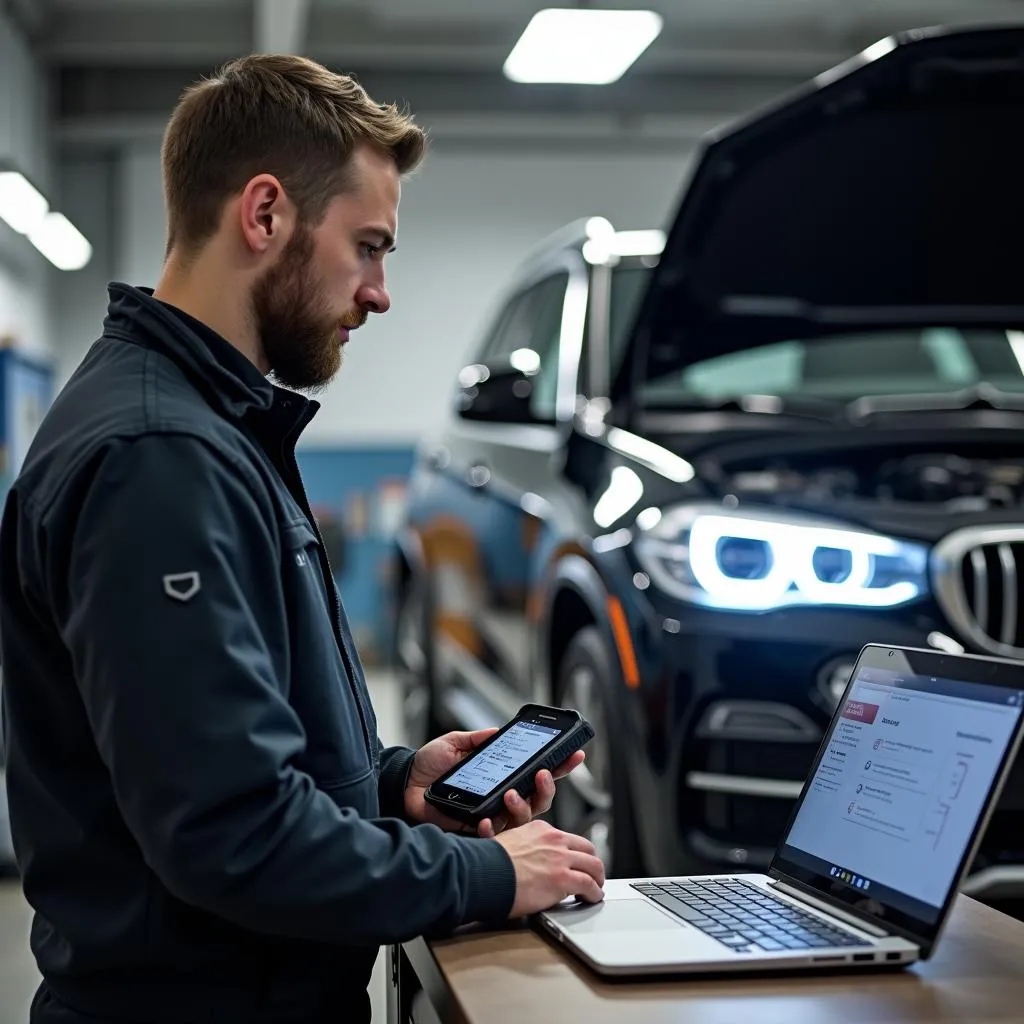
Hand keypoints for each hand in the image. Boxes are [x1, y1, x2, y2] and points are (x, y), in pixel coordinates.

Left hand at [403, 728, 585, 836]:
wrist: (404, 783)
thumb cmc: (429, 764)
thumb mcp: (456, 742)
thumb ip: (479, 738)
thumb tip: (499, 730)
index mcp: (502, 776)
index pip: (537, 774)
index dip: (559, 767)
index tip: (576, 755)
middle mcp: (502, 798)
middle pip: (539, 801)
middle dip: (548, 788)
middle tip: (543, 773)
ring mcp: (490, 816)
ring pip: (521, 821)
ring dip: (521, 806)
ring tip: (511, 793)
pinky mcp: (473, 831)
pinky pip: (492, 836)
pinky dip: (490, 827)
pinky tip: (485, 818)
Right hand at [496, 820, 605, 915]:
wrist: (484, 872)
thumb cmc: (489, 863)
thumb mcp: (508, 843)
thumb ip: (522, 847)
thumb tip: (522, 859)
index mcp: (541, 830)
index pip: (567, 839)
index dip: (574, 853)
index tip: (575, 862)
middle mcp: (554, 840)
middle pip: (586, 849)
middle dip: (591, 863)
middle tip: (592, 875)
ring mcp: (560, 859)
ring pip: (593, 865)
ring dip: (597, 878)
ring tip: (596, 889)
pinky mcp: (563, 879)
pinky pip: (589, 885)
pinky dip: (595, 893)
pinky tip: (593, 898)